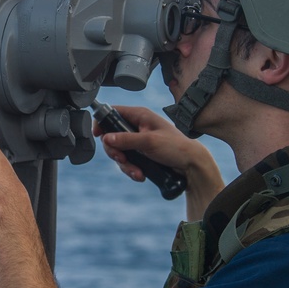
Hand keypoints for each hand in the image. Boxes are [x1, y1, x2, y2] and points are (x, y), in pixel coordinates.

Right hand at [95, 105, 224, 217]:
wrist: (190, 165)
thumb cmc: (176, 147)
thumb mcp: (149, 142)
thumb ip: (127, 139)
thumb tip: (107, 138)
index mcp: (140, 116)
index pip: (114, 112)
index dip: (103, 121)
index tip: (98, 134)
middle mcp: (137, 127)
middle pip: (113, 136)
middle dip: (115, 152)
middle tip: (122, 159)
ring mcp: (138, 142)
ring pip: (120, 152)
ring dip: (125, 165)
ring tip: (136, 172)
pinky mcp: (141, 154)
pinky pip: (128, 161)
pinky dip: (132, 170)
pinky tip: (140, 175)